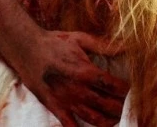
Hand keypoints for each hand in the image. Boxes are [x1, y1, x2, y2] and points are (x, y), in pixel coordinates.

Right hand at [8, 29, 127, 126]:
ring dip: (108, 122)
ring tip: (114, 118)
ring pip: (95, 120)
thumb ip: (103, 45)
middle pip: (108, 106)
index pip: (114, 87)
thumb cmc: (54, 42)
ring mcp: (67, 101)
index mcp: (86, 71)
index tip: (130, 89)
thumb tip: (125, 46)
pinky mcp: (56, 108)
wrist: (26, 49)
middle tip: (125, 104)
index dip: (126, 90)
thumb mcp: (79, 39)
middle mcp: (79, 90)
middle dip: (121, 107)